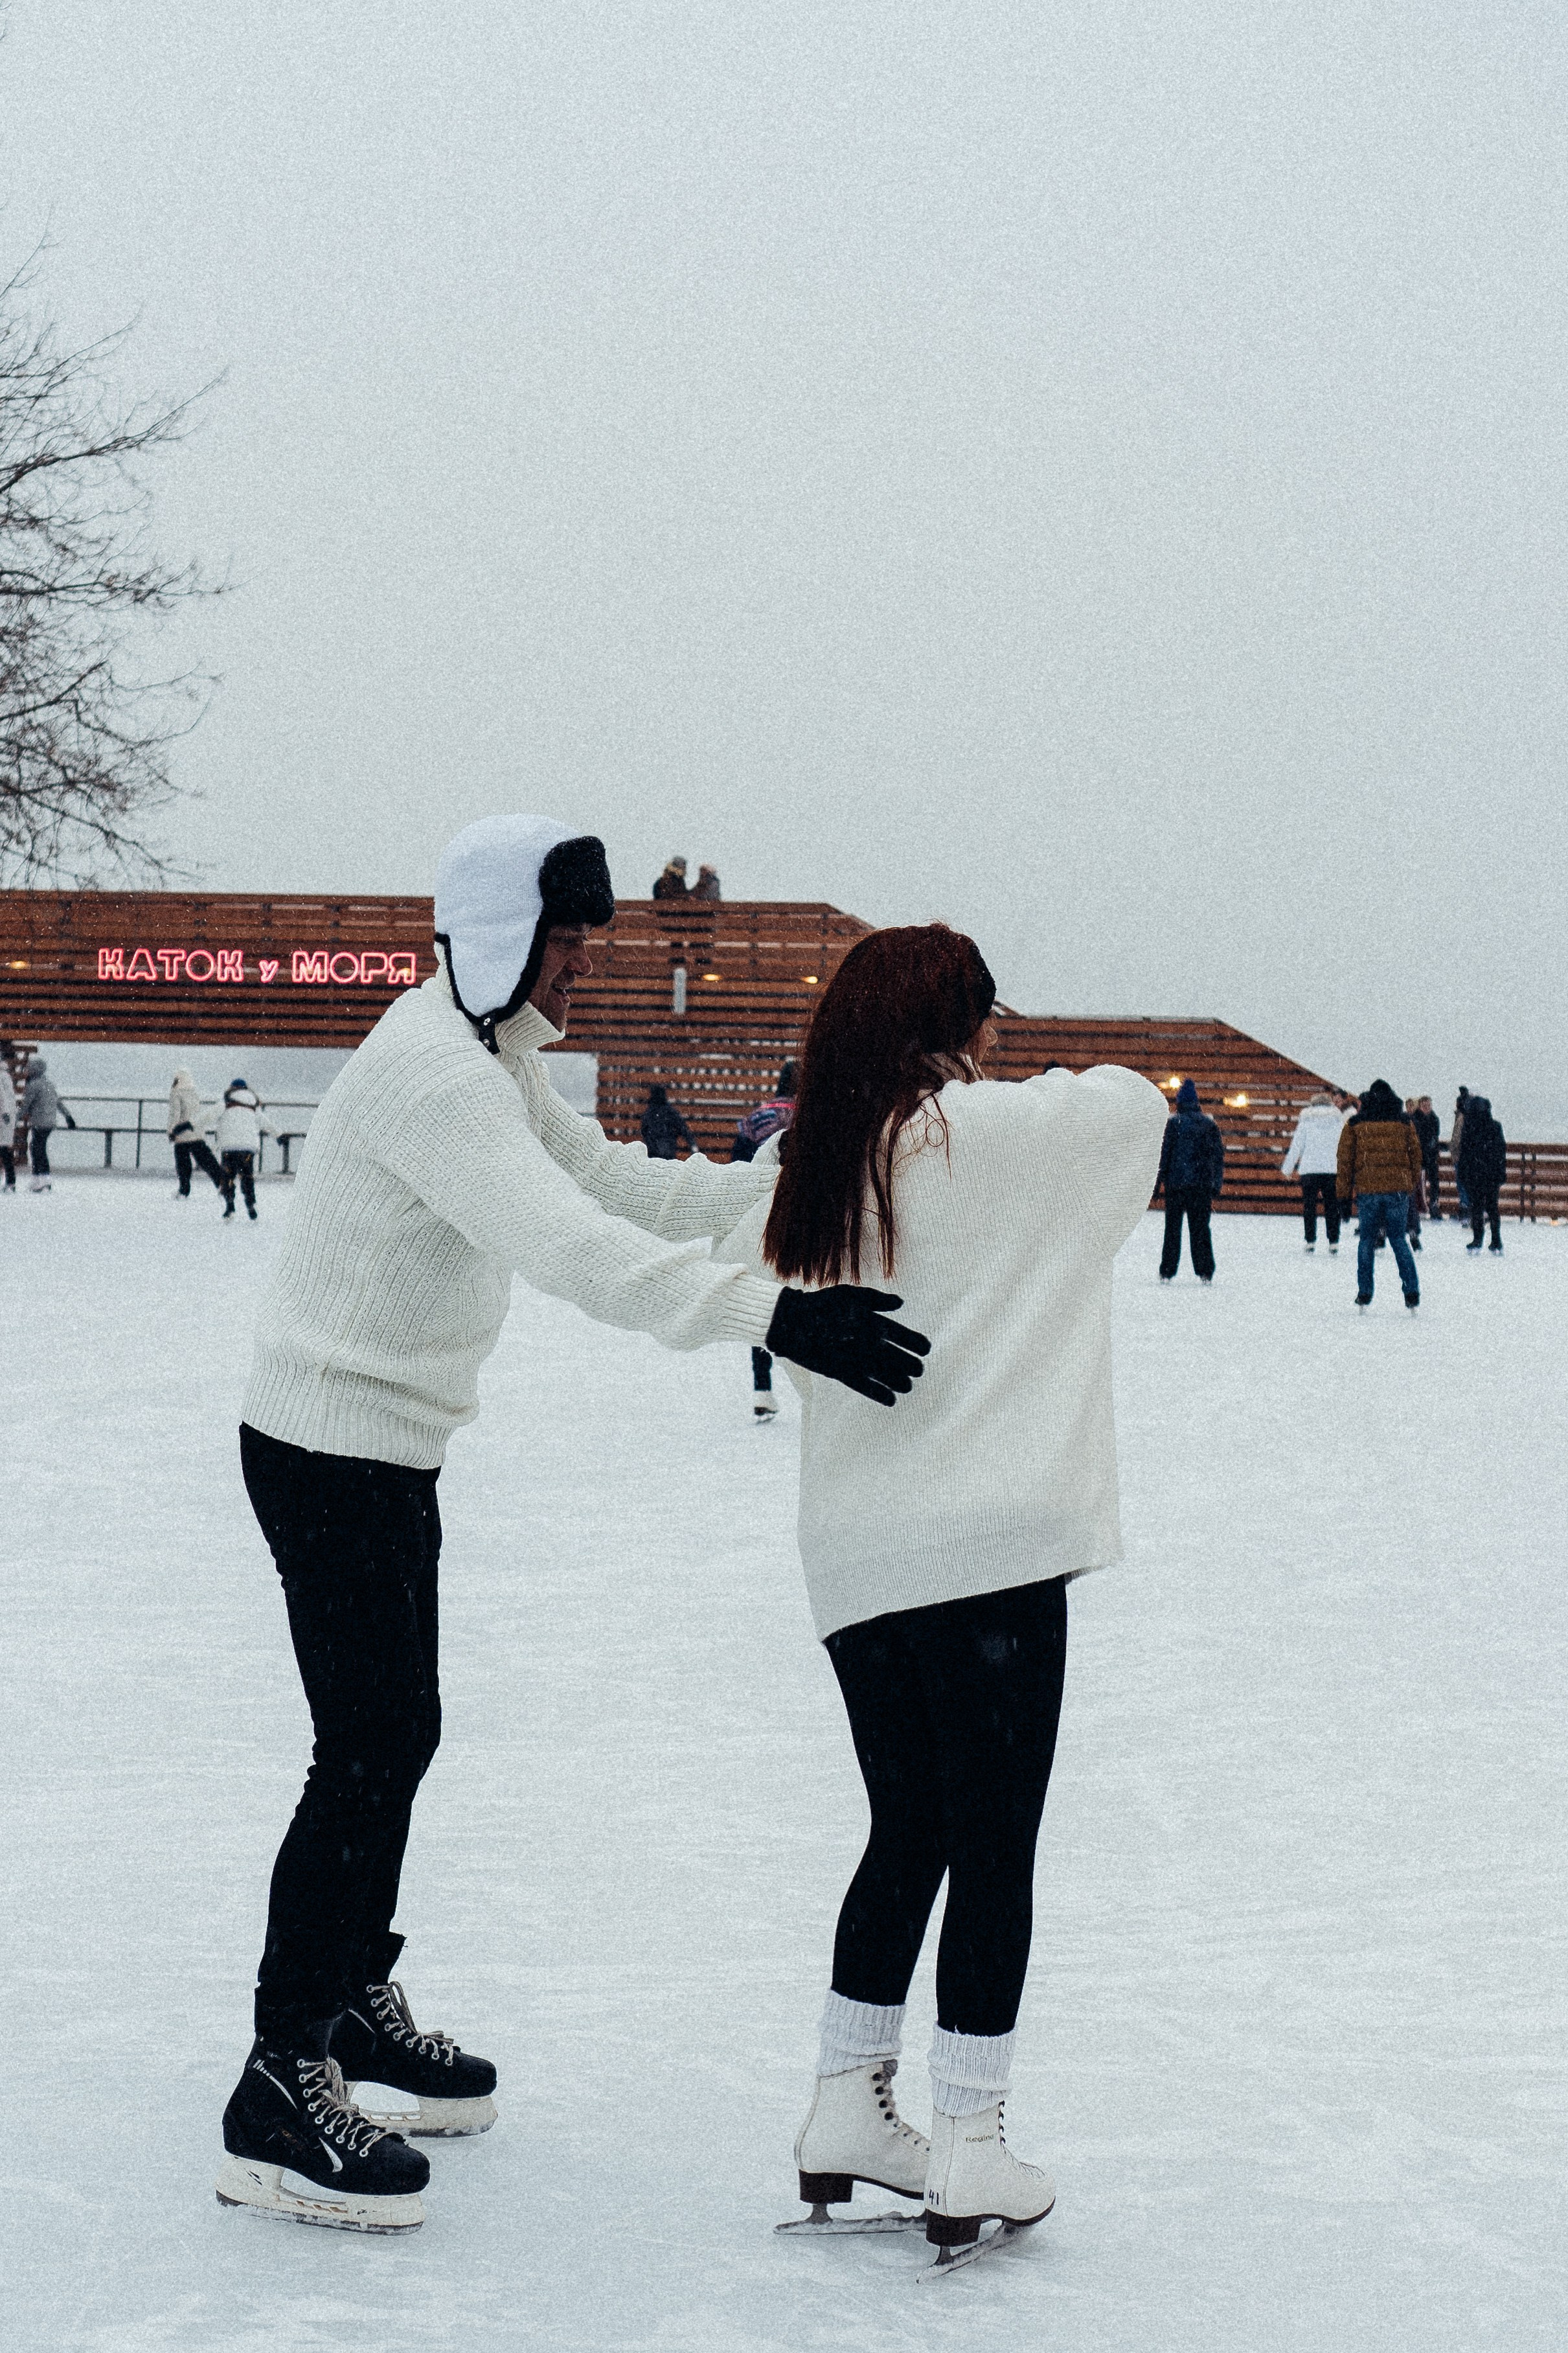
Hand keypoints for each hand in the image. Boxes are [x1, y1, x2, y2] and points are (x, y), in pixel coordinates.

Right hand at [765, 1285, 930, 1407]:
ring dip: (902, 1383)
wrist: (793, 1321)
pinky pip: (867, 1388)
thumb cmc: (823, 1304)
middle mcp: (870, 1343)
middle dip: (914, 1367)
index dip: (920, 1346)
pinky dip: (881, 1396)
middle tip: (918, 1371)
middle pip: (902, 1361)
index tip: (925, 1351)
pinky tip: (891, 1401)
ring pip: (889, 1377)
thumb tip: (900, 1302)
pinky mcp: (842, 1373)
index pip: (908, 1338)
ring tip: (907, 1386)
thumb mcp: (851, 1294)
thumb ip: (878, 1300)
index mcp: (874, 1322)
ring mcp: (856, 1360)